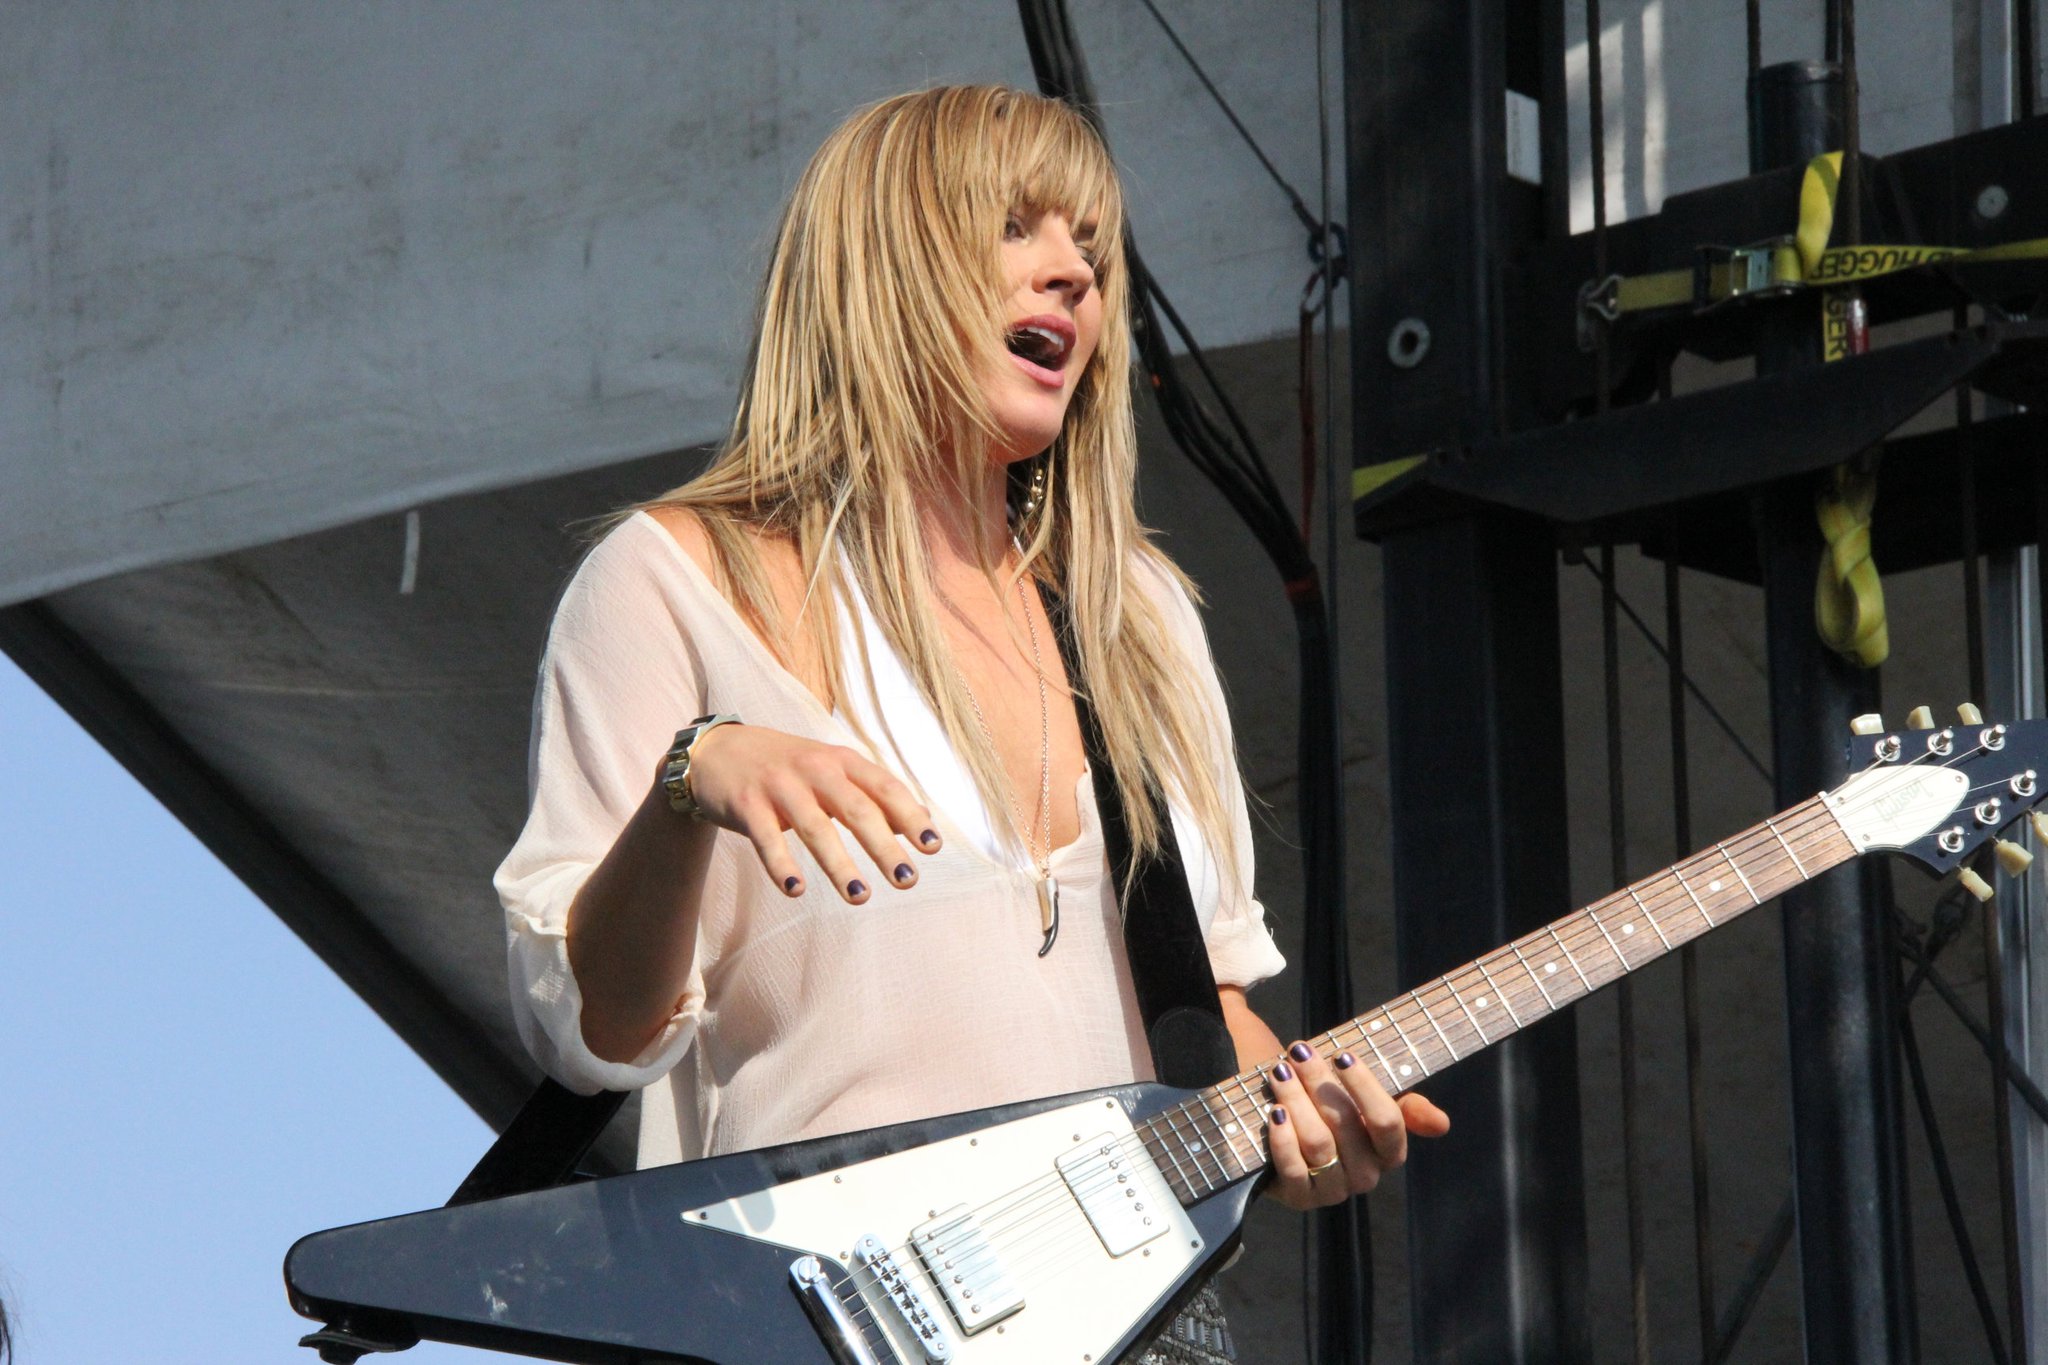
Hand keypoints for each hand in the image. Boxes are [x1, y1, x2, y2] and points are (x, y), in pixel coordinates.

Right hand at [679, 725, 942, 902]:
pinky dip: (781, 865)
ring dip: (840, 865)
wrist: (718, 751)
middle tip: (907, 879)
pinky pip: (766, 838)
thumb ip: (874, 793)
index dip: (910, 816)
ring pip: (816, 827)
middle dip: (884, 846)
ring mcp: (780, 785)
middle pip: (857, 809)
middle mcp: (815, 768)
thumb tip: (923, 821)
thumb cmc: (787, 768)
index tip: (933, 847)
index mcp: (841, 761)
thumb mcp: (832, 770)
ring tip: (861, 897)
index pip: (884, 787)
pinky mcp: (747, 803)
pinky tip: (796, 890)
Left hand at [1263, 1040, 1449, 1209]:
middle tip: (1300, 1052)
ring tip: (1280, 1072)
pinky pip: (1293, 1168)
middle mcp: (1366, 1176)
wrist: (1281, 1120)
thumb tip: (1442, 1124)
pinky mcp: (1300, 1198)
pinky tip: (1274, 1111)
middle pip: (1346, 1125)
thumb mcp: (1370, 1098)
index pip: (1387, 1121)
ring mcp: (1334, 1190)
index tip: (1342, 1054)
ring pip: (1319, 1143)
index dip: (1365, 1087)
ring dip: (1296, 1101)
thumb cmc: (1331, 1103)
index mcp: (1389, 1151)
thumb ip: (1408, 1107)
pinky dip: (1282, 1137)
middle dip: (1320, 1083)